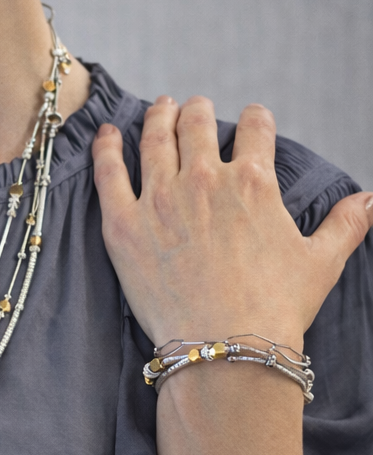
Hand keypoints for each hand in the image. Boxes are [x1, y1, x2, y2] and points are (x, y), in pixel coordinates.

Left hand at [91, 96, 372, 349]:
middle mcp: (203, 179)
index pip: (255, 129)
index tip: (253, 119)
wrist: (225, 347)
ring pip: (155, 139)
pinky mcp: (123, 225)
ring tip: (161, 108)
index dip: (256, 119)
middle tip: (196, 107)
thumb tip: (370, 200)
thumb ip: (345, 225)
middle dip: (200, 111)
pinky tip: (107, 134)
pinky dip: (107, 148)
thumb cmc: (275, 309)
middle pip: (198, 124)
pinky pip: (109, 172)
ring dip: (159, 117)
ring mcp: (159, 199)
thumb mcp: (321, 262)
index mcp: (252, 181)